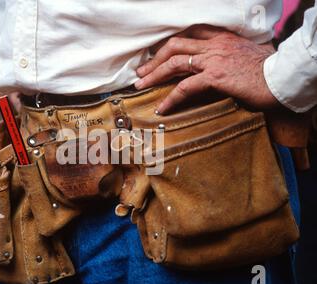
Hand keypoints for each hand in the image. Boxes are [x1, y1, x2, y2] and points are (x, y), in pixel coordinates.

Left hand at [135, 24, 279, 113]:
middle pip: (174, 46)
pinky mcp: (215, 76)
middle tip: (140, 72)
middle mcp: (214, 45)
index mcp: (221, 37)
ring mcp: (213, 59)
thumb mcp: (247, 54)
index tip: (156, 56)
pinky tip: (162, 108)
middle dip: (154, 59)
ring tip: (140, 86)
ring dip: (153, 75)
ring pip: (174, 63)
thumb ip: (230, 55)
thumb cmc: (269, 68)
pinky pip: (185, 87)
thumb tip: (224, 66)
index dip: (168, 45)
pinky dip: (170, 98)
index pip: (187, 36)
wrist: (282, 76)